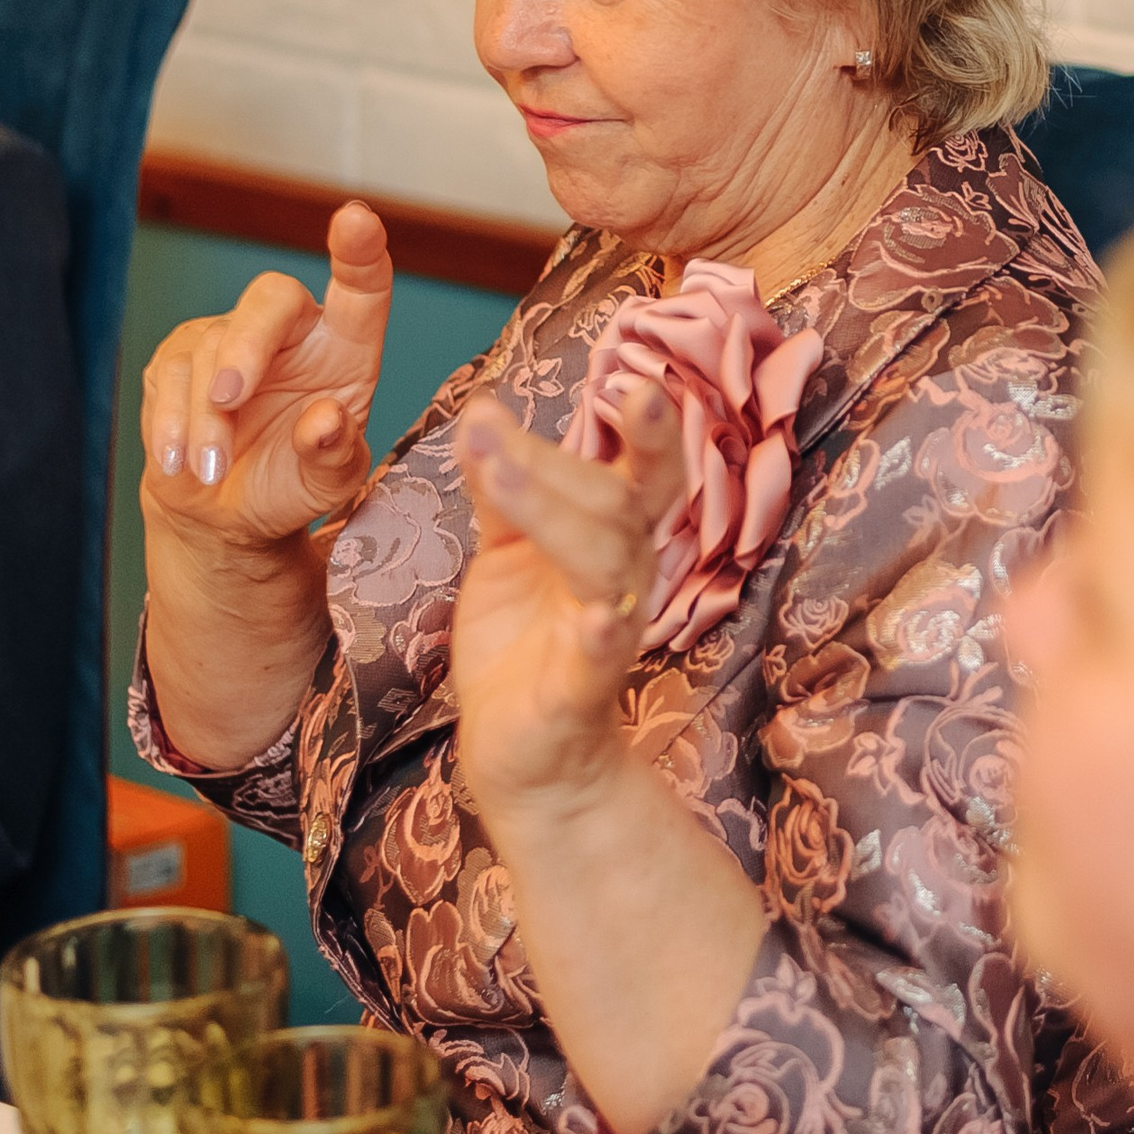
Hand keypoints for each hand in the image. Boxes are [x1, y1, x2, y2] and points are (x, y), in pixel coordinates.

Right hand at [140, 201, 391, 555]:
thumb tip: (326, 419)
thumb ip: (333, 453)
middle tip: (230, 399)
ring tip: (213, 471)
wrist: (226, 513)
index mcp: (345, 348)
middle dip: (246, 345)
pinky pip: (169, 374)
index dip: (359, 252)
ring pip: (211, 346)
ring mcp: (230, 337)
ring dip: (207, 416)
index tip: (357, 220)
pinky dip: (172, 422)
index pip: (361, 288)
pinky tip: (180, 462)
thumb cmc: (291, 482)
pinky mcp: (178, 359)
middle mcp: (291, 330)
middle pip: (271, 298)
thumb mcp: (327, 483)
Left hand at [452, 385, 685, 809]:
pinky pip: (598, 664)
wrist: (524, 754)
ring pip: (604, 567)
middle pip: (617, 508)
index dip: (648, 431)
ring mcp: (606, 637)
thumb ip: (504, 488)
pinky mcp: (579, 694)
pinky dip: (600, 642)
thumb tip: (484, 412)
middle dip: (560, 462)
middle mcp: (621, 581)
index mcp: (610, 541)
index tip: (632, 379)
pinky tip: (596, 621)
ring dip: (553, 516)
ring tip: (498, 474)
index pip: (639, 475)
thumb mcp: (507, 554)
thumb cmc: (524, 645)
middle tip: (489, 424)